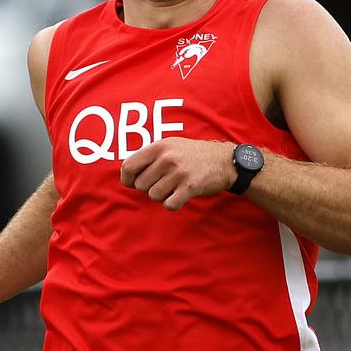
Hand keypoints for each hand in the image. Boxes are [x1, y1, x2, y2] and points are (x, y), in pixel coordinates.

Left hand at [120, 138, 235, 210]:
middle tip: (163, 183)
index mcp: (158, 147)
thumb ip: (148, 157)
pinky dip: (172, 204)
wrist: (224, 160)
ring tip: (174, 187)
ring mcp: (179, 173)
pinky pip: (169, 205)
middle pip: (140, 186)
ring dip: (162, 196)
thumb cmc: (191, 155)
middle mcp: (167, 158)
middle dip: (149, 188)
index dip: (128, 179)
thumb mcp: (169, 146)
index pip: (128, 167)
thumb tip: (126, 174)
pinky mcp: (190, 187)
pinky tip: (179, 197)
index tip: (134, 183)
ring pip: (153, 196)